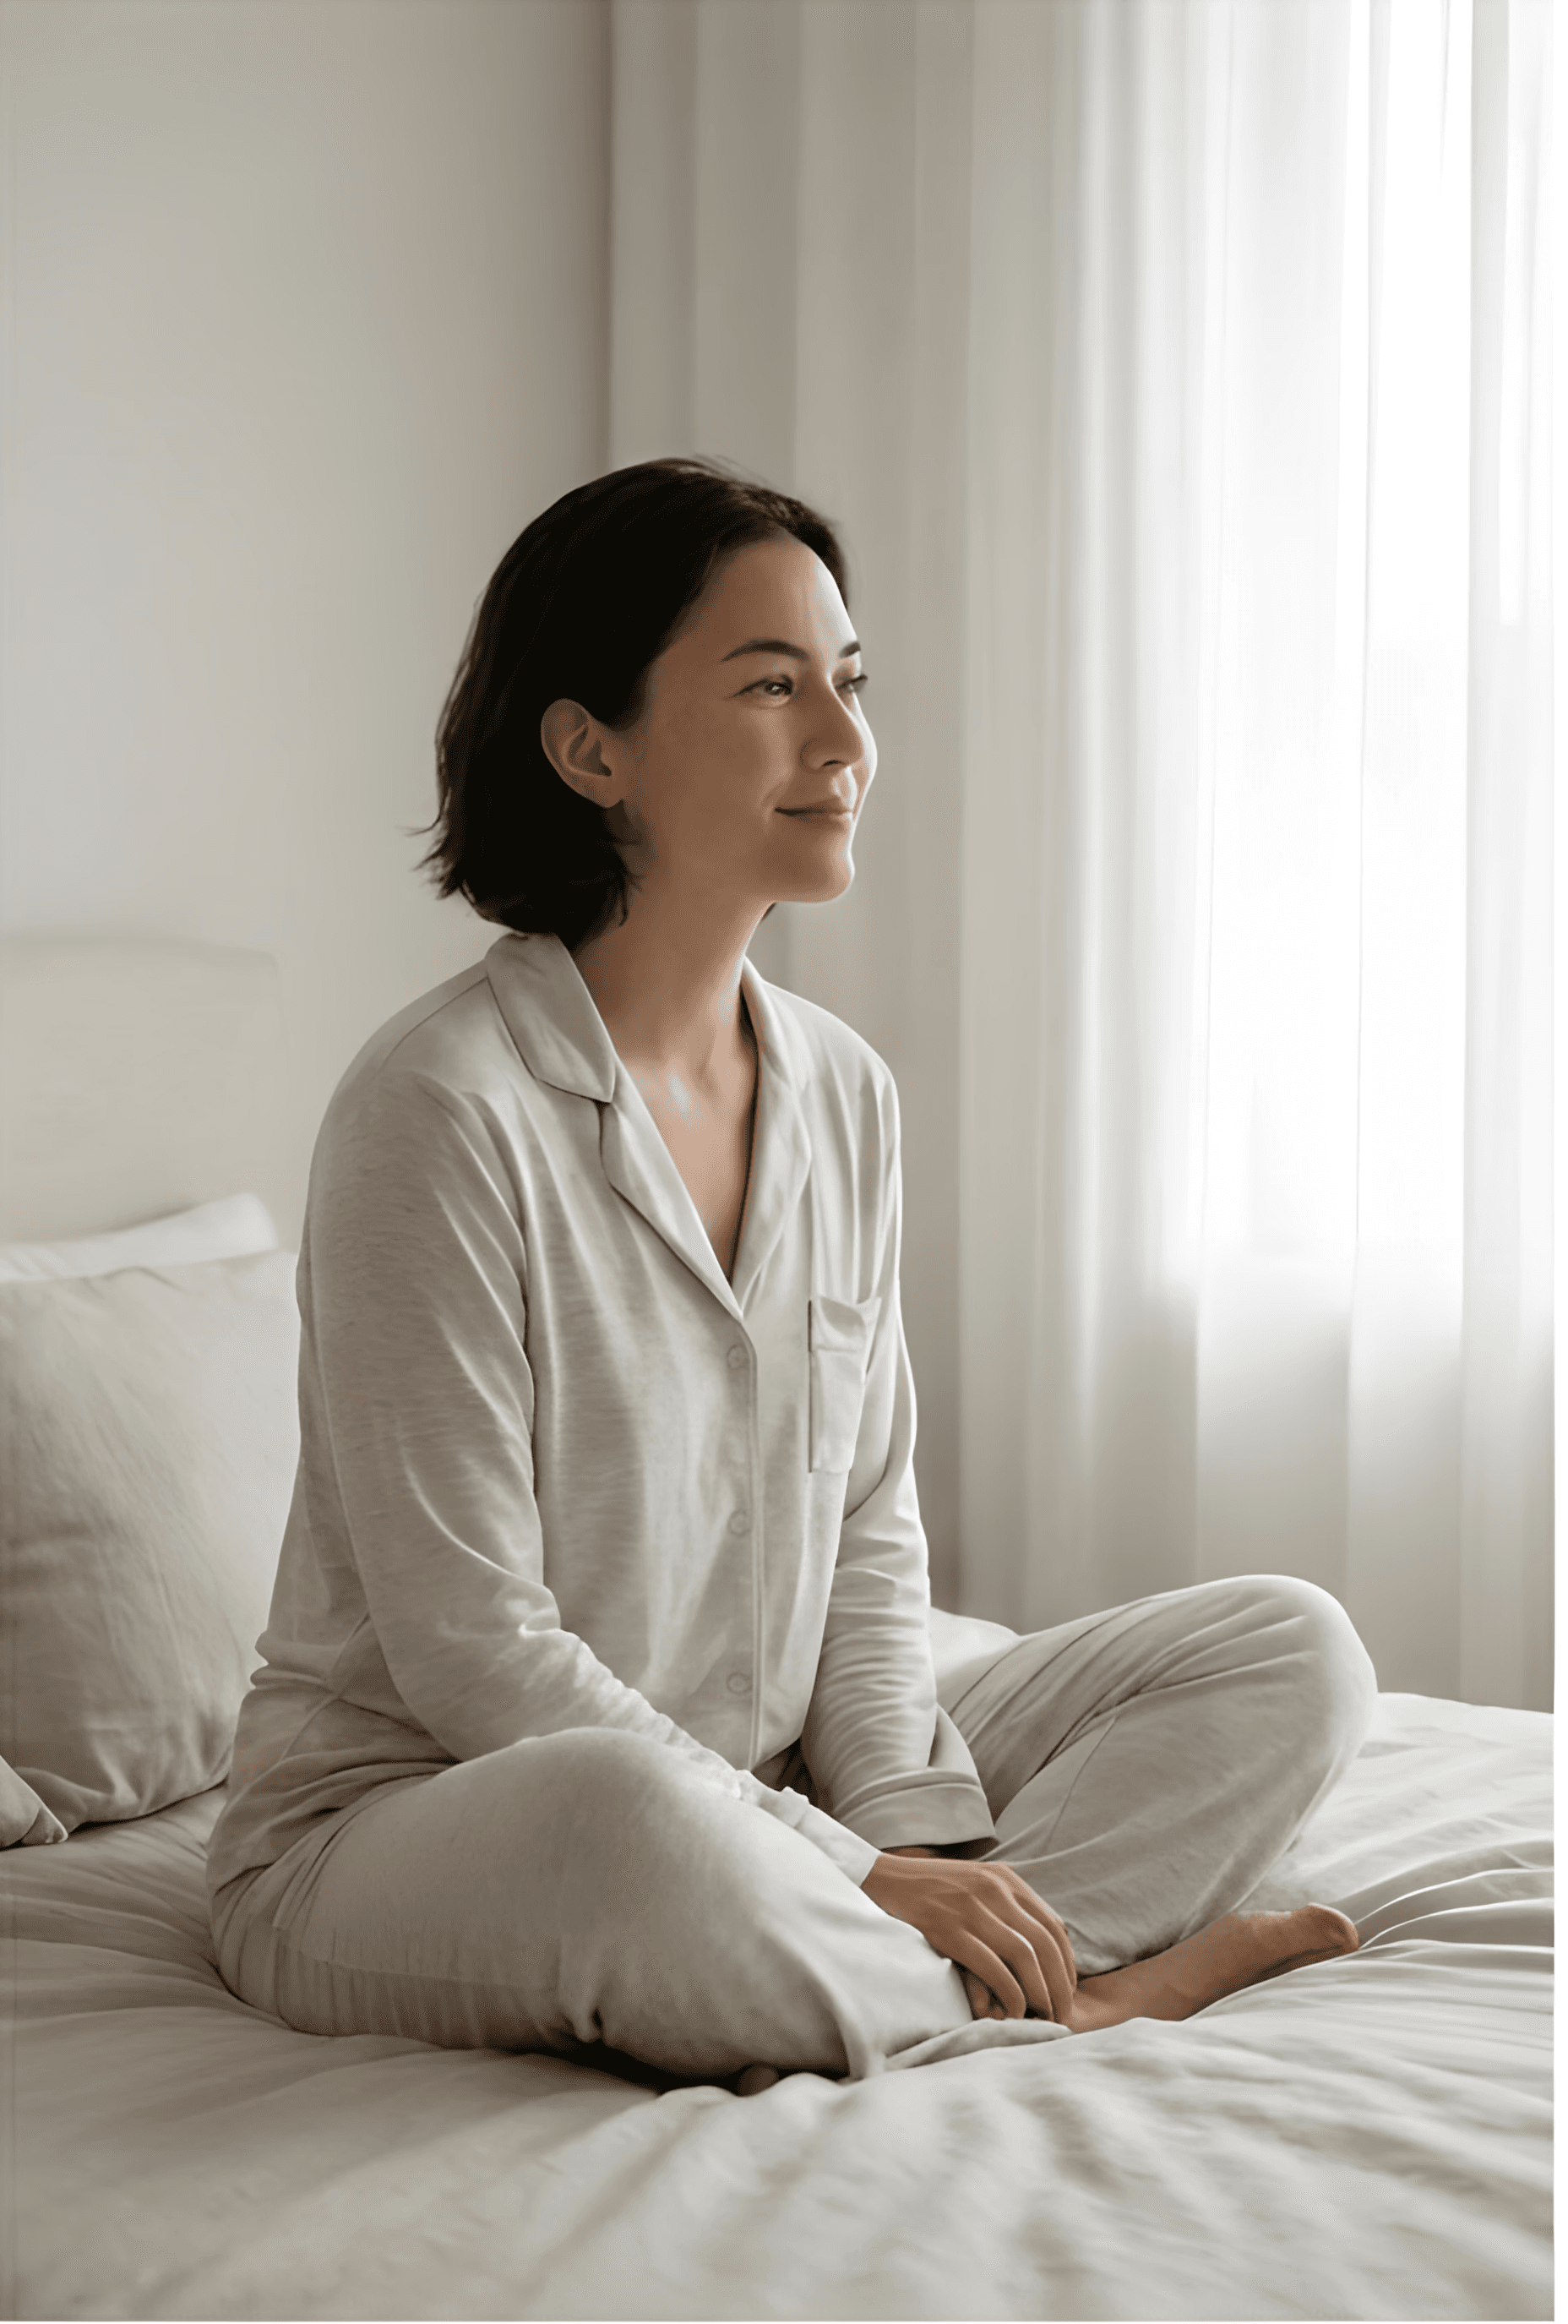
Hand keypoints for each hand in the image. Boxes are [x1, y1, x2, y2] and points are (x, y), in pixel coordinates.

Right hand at [861, 1850, 1077, 2022]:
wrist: (882, 1879)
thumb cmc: (929, 1890)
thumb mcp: (976, 1886)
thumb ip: (1006, 1908)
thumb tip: (1038, 1951)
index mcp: (1005, 1879)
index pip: (1053, 1926)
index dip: (1067, 1964)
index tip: (1066, 1992)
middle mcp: (994, 1889)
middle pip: (1045, 1944)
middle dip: (1059, 1985)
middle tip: (1060, 2015)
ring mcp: (971, 1908)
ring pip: (1024, 1956)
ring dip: (1039, 1993)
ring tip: (1040, 2017)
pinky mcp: (948, 1928)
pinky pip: (992, 1966)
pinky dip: (1009, 1992)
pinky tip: (1012, 2011)